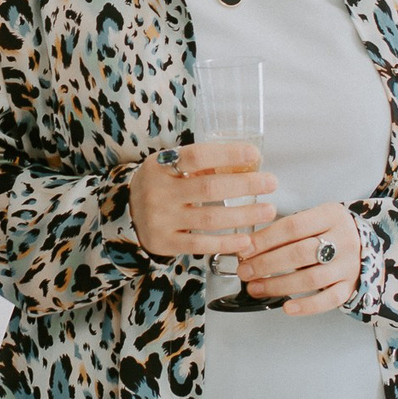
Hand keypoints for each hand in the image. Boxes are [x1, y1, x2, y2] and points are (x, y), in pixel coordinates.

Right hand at [128, 141, 275, 258]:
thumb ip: (200, 165)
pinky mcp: (165, 242)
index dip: (228, 154)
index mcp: (160, 165)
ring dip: (244, 215)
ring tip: (268, 210)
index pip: (197, 155)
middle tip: (271, 183)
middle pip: (209, 188)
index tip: (255, 155)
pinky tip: (246, 239)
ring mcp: (161, 219)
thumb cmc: (159, 185)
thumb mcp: (169, 167)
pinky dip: (226, 243)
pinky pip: (201, 244)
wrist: (125, 214)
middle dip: (246, 185)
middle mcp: (158, 191)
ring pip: (210, 218)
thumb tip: (247, 162)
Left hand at [233, 201, 362, 315]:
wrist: (364, 243)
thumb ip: (286, 231)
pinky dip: (306, 306)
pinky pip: (329, 299)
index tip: (245, 249)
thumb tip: (249, 247)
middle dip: (267, 264)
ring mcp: (349, 265)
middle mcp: (343, 239)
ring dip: (279, 285)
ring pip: (312, 278)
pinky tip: (286, 307)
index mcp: (331, 216)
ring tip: (256, 288)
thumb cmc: (329, 231)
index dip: (265, 239)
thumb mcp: (313, 219)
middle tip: (245, 271)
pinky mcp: (351, 286)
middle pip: (301, 253)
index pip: (293, 227)